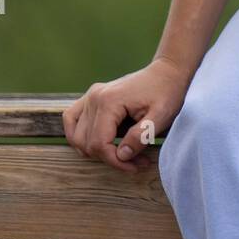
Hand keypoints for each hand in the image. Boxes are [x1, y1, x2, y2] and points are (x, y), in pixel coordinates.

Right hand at [62, 57, 192, 173]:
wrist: (167, 72)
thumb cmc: (167, 92)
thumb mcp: (161, 116)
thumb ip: (141, 136)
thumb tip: (121, 155)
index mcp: (109, 101)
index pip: (100, 144)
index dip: (116, 161)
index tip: (136, 166)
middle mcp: (95, 97)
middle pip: (88, 143)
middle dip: (110, 158)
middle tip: (135, 161)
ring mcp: (91, 95)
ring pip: (77, 136)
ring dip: (95, 151)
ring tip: (120, 153)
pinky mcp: (91, 96)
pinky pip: (71, 119)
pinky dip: (78, 135)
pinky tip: (95, 143)